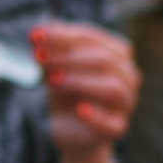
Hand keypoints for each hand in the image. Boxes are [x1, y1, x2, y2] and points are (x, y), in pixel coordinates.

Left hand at [32, 19, 137, 162]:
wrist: (71, 130)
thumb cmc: (67, 92)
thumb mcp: (56, 67)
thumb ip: (51, 49)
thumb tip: (40, 32)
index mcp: (116, 55)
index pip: (95, 38)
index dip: (64, 35)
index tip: (35, 35)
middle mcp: (127, 76)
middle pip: (106, 60)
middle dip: (69, 57)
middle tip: (40, 58)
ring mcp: (125, 103)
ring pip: (114, 87)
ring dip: (80, 81)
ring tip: (52, 82)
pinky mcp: (117, 128)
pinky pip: (114, 122)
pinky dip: (96, 115)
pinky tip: (80, 109)